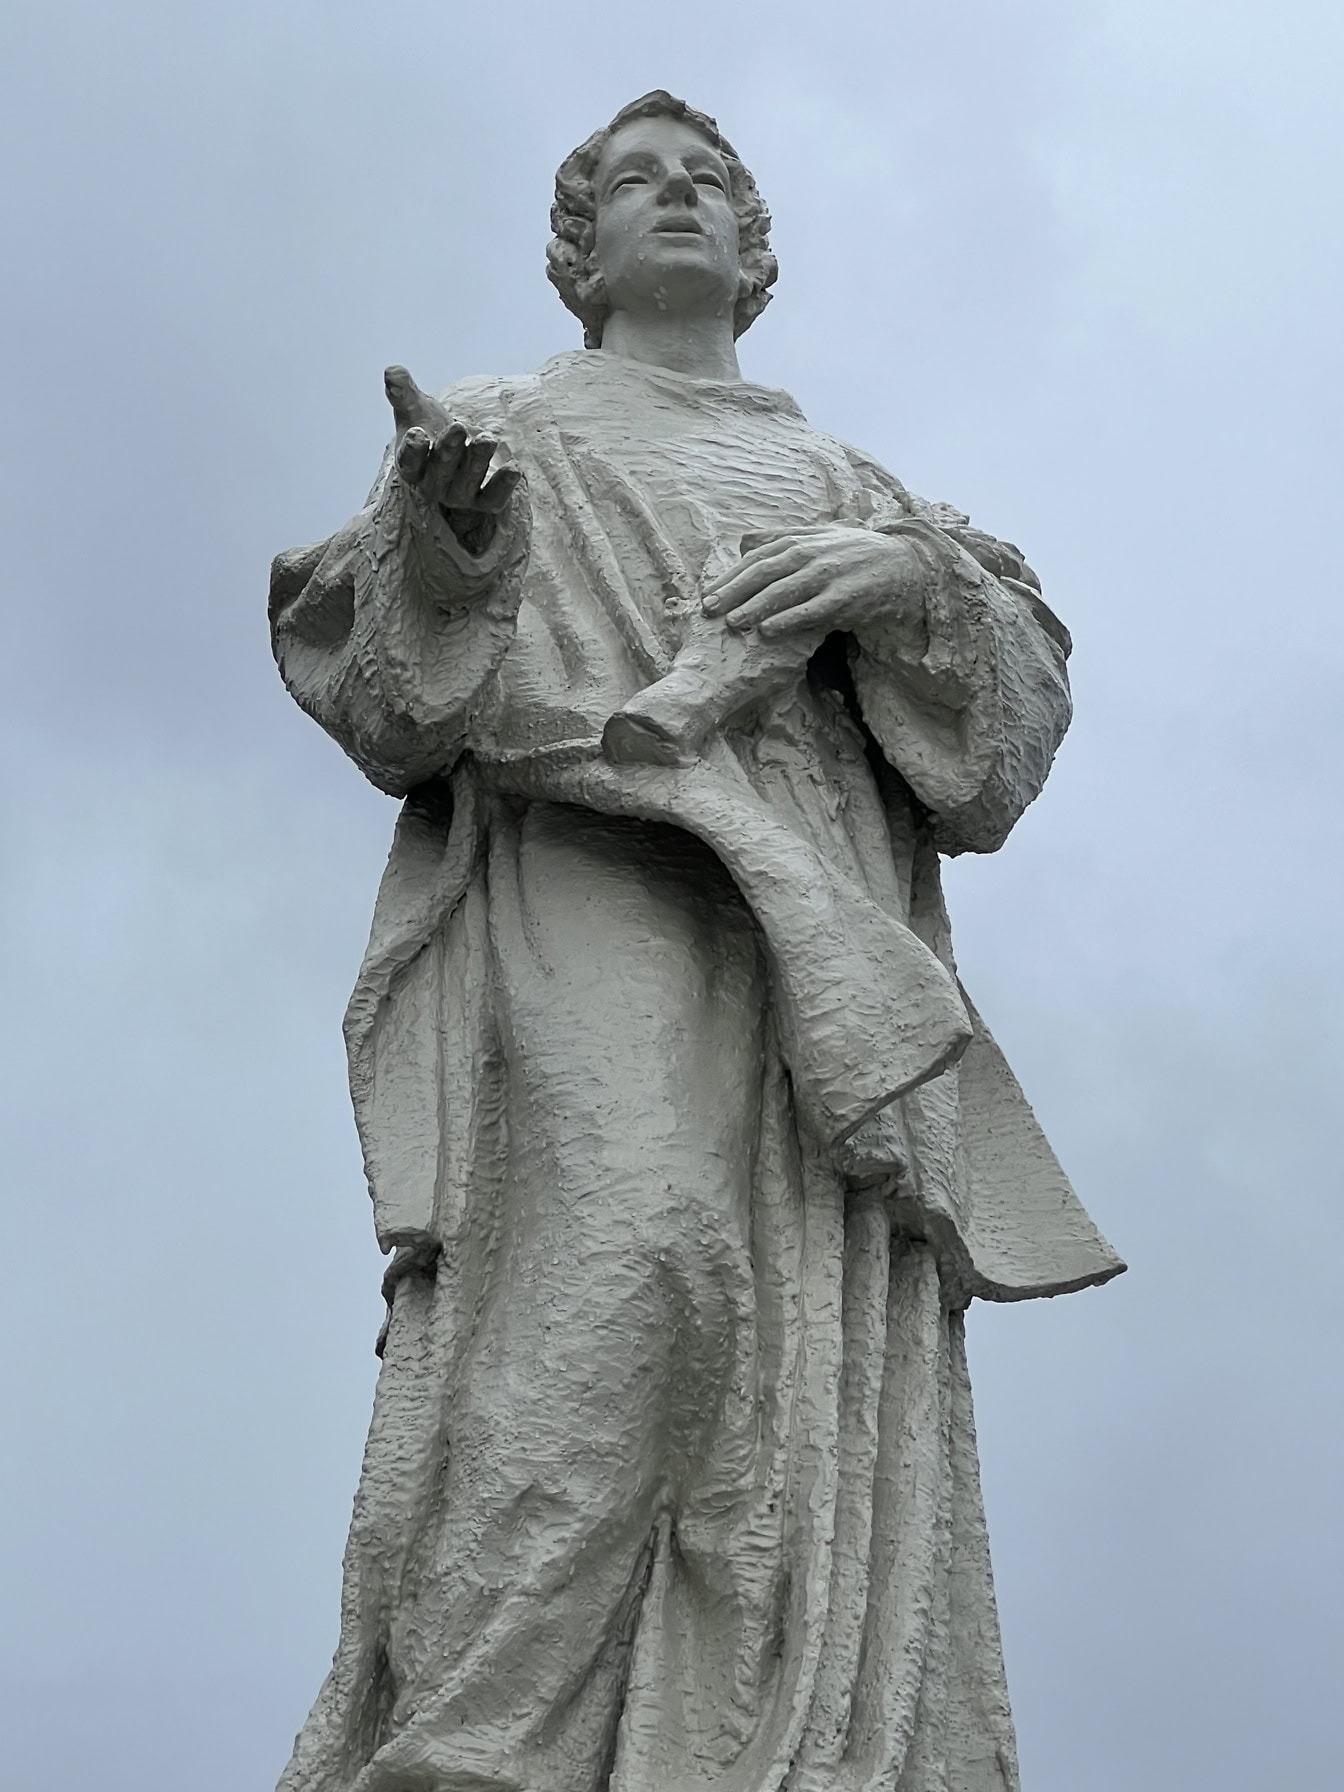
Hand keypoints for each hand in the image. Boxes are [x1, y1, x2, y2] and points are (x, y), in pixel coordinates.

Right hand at [383, 365, 519, 550]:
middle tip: (458, 426)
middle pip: (440, 471)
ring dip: (477, 460)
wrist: (457, 452)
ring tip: (487, 438)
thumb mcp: (416, 409)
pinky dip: (503, 486)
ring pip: (467, 482)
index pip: (409, 462)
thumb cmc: (430, 429)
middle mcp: (433, 485)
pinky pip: (493, 499)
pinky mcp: (484, 501)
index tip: (417, 433)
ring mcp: (459, 496)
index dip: (413, 451)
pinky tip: (514, 469)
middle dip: (449, 449)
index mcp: (412, 465)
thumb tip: (392, 371)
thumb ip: (403, 393)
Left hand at [701, 523, 924, 637]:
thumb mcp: (818, 536)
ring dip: (755, 607)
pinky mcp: (846, 598)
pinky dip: (788, 620)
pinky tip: (768, 632)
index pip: (757, 558)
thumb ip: (781, 537)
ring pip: (784, 592)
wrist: (903, 565)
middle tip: (710, 610)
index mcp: (801, 540)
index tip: (707, 594)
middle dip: (734, 591)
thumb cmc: (854, 553)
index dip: (730, 576)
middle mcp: (811, 555)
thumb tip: (743, 540)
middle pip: (764, 573)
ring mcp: (829, 576)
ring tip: (731, 622)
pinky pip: (811, 611)